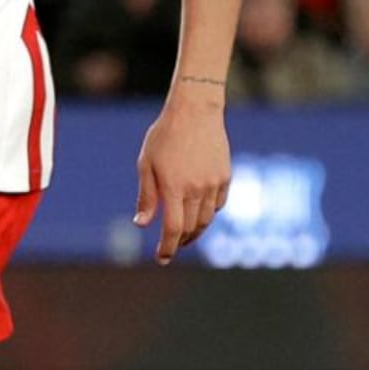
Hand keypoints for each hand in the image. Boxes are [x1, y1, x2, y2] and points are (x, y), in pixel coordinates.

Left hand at [133, 83, 230, 265]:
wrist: (195, 110)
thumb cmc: (165, 135)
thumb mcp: (146, 164)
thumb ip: (146, 196)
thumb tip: (142, 225)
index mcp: (173, 187)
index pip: (173, 229)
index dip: (167, 248)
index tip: (162, 258)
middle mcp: (196, 188)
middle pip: (191, 228)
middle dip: (181, 242)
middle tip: (172, 246)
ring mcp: (213, 183)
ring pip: (207, 219)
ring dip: (196, 231)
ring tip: (186, 234)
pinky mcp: (225, 176)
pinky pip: (219, 204)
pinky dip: (209, 213)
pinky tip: (200, 212)